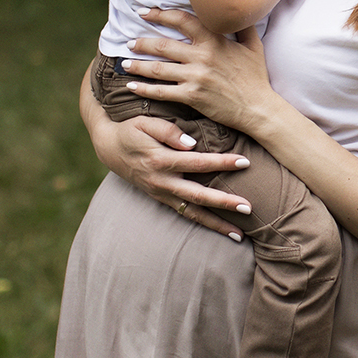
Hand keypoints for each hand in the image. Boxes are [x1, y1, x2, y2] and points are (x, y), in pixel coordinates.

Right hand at [84, 105, 252, 240]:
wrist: (109, 147)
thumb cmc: (131, 130)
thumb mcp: (145, 122)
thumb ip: (168, 131)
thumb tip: (191, 143)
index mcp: (160, 160)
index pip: (198, 163)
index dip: (222, 163)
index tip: (245, 162)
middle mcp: (161, 182)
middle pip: (197, 196)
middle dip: (224, 203)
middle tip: (248, 207)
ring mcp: (160, 193)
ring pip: (191, 213)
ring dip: (216, 224)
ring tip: (239, 234)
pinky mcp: (160, 199)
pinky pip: (184, 214)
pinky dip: (203, 223)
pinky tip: (220, 230)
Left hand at [125, 10, 279, 135]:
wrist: (258, 108)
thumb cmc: (256, 77)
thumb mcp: (254, 46)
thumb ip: (243, 26)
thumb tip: (237, 7)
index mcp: (215, 40)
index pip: (182, 20)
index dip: (160, 14)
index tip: (144, 12)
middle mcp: (203, 56)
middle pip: (163, 45)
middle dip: (141, 42)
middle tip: (129, 42)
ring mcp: (196, 77)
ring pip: (158, 68)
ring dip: (138, 65)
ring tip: (124, 63)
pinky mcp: (192, 97)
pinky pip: (162, 91)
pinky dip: (144, 89)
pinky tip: (132, 86)